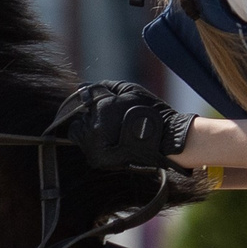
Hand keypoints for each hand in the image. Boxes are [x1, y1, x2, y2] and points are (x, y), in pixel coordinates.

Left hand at [52, 81, 191, 171]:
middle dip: (90, 117)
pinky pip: (88, 148)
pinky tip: (113, 140)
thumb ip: (103, 87)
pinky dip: (96, 143)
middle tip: (110, 120)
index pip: (83, 101)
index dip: (94, 101)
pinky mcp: (98, 160)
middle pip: (80, 119)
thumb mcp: (129, 90)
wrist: (166, 141)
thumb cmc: (151, 111)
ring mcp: (94, 148)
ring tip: (113, 131)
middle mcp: (93, 130)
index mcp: (101, 109)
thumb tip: (81, 88)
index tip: (105, 105)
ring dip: (91, 131)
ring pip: (80, 135)